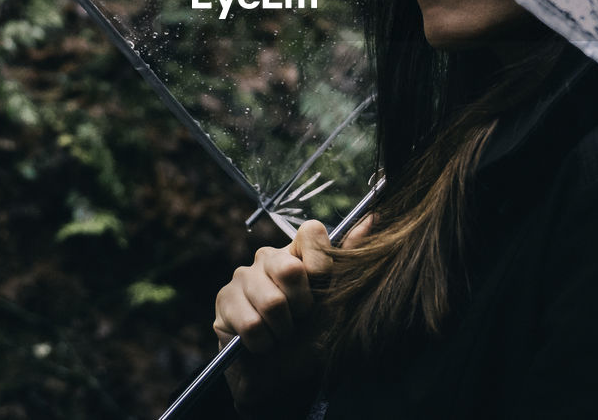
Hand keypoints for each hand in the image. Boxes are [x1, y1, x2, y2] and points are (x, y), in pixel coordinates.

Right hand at [213, 219, 333, 417]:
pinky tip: (262, 345)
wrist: (284, 382)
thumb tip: (374, 215)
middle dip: (302, 307)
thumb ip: (351, 257)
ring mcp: (242, 277)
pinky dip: (264, 344)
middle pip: (290, 268)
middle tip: (300, 321)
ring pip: (271, 302)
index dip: (321, 268)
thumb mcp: (339, 301)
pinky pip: (250, 324)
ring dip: (283, 331)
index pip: (311, 232)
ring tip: (281, 336)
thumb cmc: (313, 340)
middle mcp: (268, 258)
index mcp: (298, 252)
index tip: (321, 295)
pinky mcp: (224, 302)